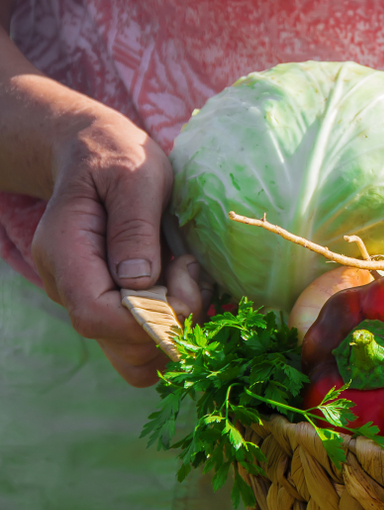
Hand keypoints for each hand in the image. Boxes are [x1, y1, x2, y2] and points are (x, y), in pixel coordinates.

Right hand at [29, 113, 207, 385]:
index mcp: (65, 251)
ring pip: (133, 355)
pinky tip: (188, 287)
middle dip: (171, 323)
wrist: (96, 154)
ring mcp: (87, 300)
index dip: (149, 314)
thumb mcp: (135, 176)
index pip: (97, 315)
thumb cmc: (118, 157)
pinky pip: (143, 341)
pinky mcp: (111, 306)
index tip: (185, 277)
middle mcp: (68, 286)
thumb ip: (135, 225)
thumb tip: (138, 281)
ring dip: (177, 329)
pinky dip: (175, 326)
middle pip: (118, 344)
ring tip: (192, 278)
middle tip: (192, 274)